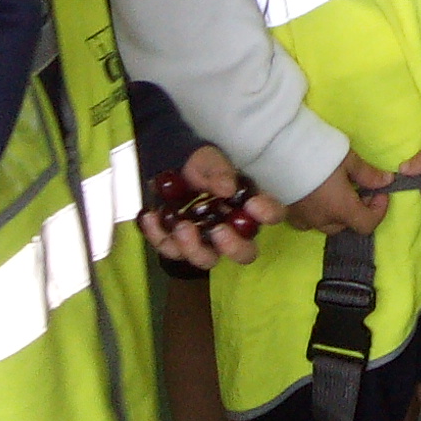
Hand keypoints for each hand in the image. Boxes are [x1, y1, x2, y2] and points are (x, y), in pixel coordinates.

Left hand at [138, 144, 283, 266]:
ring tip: (182, 226)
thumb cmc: (200, 165)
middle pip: (244, 253)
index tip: (254, 204)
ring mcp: (205, 242)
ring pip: (207, 259)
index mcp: (247, 208)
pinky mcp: (177, 245)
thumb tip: (228, 188)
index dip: (268, 213)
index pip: (271, 215)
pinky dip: (158, 234)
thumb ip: (219, 172)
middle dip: (233, 247)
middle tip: (219, 231)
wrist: (171, 166)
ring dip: (194, 248)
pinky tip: (150, 216)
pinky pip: (169, 248)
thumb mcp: (209, 161)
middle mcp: (231, 231)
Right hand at [285, 151, 390, 235]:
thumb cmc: (319, 154)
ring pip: (328, 224)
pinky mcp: (289, 214)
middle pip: (347, 225)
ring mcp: (303, 219)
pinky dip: (320, 212)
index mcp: (340, 209)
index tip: (379, 192)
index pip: (367, 225)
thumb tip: (386, 181)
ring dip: (338, 212)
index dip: (378, 210)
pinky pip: (310, 221)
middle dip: (357, 210)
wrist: (278, 151)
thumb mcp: (348, 160)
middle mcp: (322, 220)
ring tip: (338, 188)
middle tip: (359, 187)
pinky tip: (318, 193)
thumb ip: (368, 174)